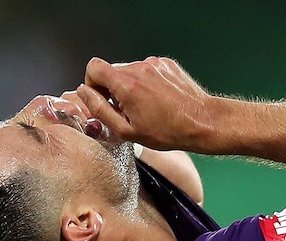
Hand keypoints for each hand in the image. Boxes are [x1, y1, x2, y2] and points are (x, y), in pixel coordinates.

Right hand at [76, 56, 216, 151]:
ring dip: (131, 86)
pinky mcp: (166, 63)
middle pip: (112, 70)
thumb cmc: (168, 131)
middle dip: (113, 89)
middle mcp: (139, 68)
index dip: (93, 84)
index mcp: (127, 84)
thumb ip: (99, 110)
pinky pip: (147, 70)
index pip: (93, 67)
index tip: (102, 99)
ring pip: (130, 71)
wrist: (202, 121)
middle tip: (126, 110)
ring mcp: (154, 63)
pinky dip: (147, 83)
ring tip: (146, 107)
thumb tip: (84, 93)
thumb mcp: (127, 130)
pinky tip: (158, 100)